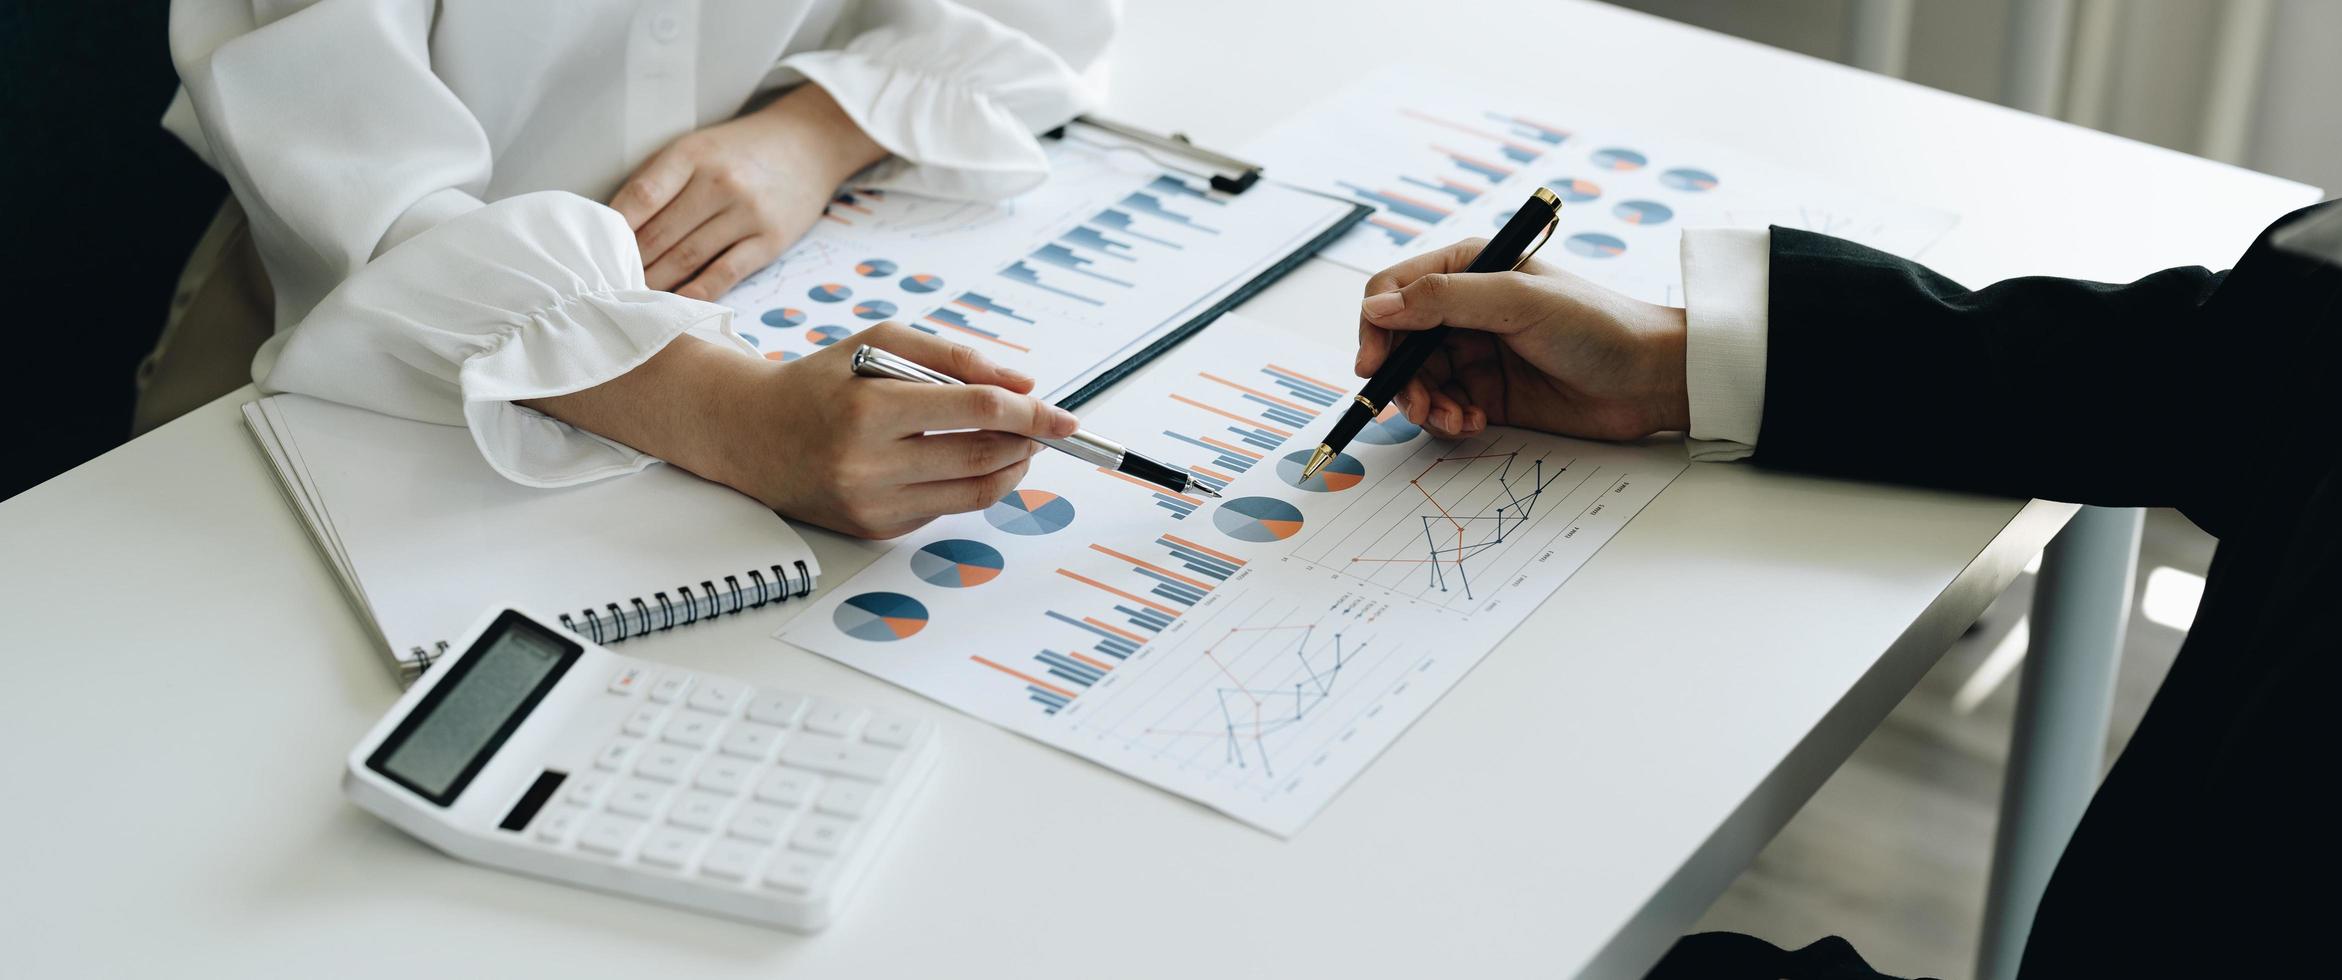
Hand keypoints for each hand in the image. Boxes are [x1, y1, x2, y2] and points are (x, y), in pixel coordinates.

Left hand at [610, 83, 886, 300]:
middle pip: (660, 234)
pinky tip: (676, 305)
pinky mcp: (769, 240)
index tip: (594, 251)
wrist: (809, 143)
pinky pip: (725, 273)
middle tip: (606, 286)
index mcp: (693, 154)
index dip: (614, 229)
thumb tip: (618, 227)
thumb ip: (661, 179)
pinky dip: (697, 292)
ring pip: (687, 257)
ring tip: (632, 298)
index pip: (642, 196)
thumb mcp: (698, 146)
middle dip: (631, 263)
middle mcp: (719, 182)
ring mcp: (747, 213)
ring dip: (656, 282)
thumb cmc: (741, 149)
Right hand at [714, 323, 1079, 537]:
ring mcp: (872, 504)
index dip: (1030, 412)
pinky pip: (947, 508)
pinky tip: (964, 460)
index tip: (1064, 415)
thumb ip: (954, 356)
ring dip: (1011, 467)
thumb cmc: (821, 382)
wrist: (752, 434)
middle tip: (1042, 426)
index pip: (975, 409)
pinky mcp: (875, 528)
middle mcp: (868, 464)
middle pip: (983, 455)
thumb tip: (1022, 382)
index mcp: (869, 409)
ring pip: (974, 491)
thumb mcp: (879, 344)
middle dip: (1027, 441)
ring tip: (1015, 443)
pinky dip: (971, 483)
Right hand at [1355, 238, 1691, 440]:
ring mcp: (1474, 354)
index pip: (1393, 291)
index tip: (1374, 364)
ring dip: (1424, 405)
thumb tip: (1379, 307)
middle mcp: (1464, 310)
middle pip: (1397, 345)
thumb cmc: (1599, 325)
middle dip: (1400, 378)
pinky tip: (1474, 422)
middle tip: (1418, 405)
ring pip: (1416, 382)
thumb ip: (1446, 300)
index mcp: (1468, 269)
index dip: (1375, 326)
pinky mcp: (1486, 394)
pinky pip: (1441, 409)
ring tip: (1456, 418)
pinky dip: (1446, 421)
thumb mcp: (1520, 301)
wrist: (1651, 378)